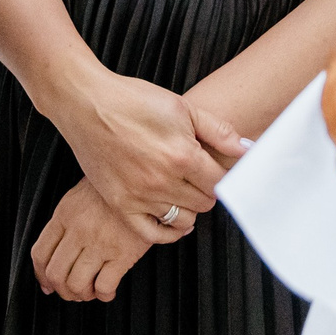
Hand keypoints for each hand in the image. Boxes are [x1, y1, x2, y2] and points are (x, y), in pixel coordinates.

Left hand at [32, 177, 165, 300]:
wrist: (142, 180)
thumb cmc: (110, 191)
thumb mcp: (78, 198)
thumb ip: (64, 223)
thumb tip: (52, 254)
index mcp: (65, 216)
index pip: (40, 254)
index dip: (41, 276)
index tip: (47, 284)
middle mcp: (79, 231)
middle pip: (56, 274)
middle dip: (62, 290)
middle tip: (71, 291)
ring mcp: (101, 243)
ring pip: (77, 284)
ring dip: (82, 294)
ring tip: (90, 290)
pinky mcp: (124, 254)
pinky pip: (104, 286)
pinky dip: (104, 294)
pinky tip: (107, 290)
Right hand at [52, 68, 229, 226]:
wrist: (87, 103)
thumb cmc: (134, 100)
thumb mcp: (183, 107)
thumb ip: (219, 132)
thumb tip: (247, 150)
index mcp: (183, 155)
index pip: (220, 183)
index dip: (224, 176)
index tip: (218, 169)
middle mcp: (163, 180)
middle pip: (204, 202)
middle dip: (207, 190)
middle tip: (200, 176)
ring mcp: (140, 196)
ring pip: (183, 219)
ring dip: (189, 207)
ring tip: (184, 190)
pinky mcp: (120, 204)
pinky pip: (151, 234)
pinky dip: (167, 232)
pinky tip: (174, 221)